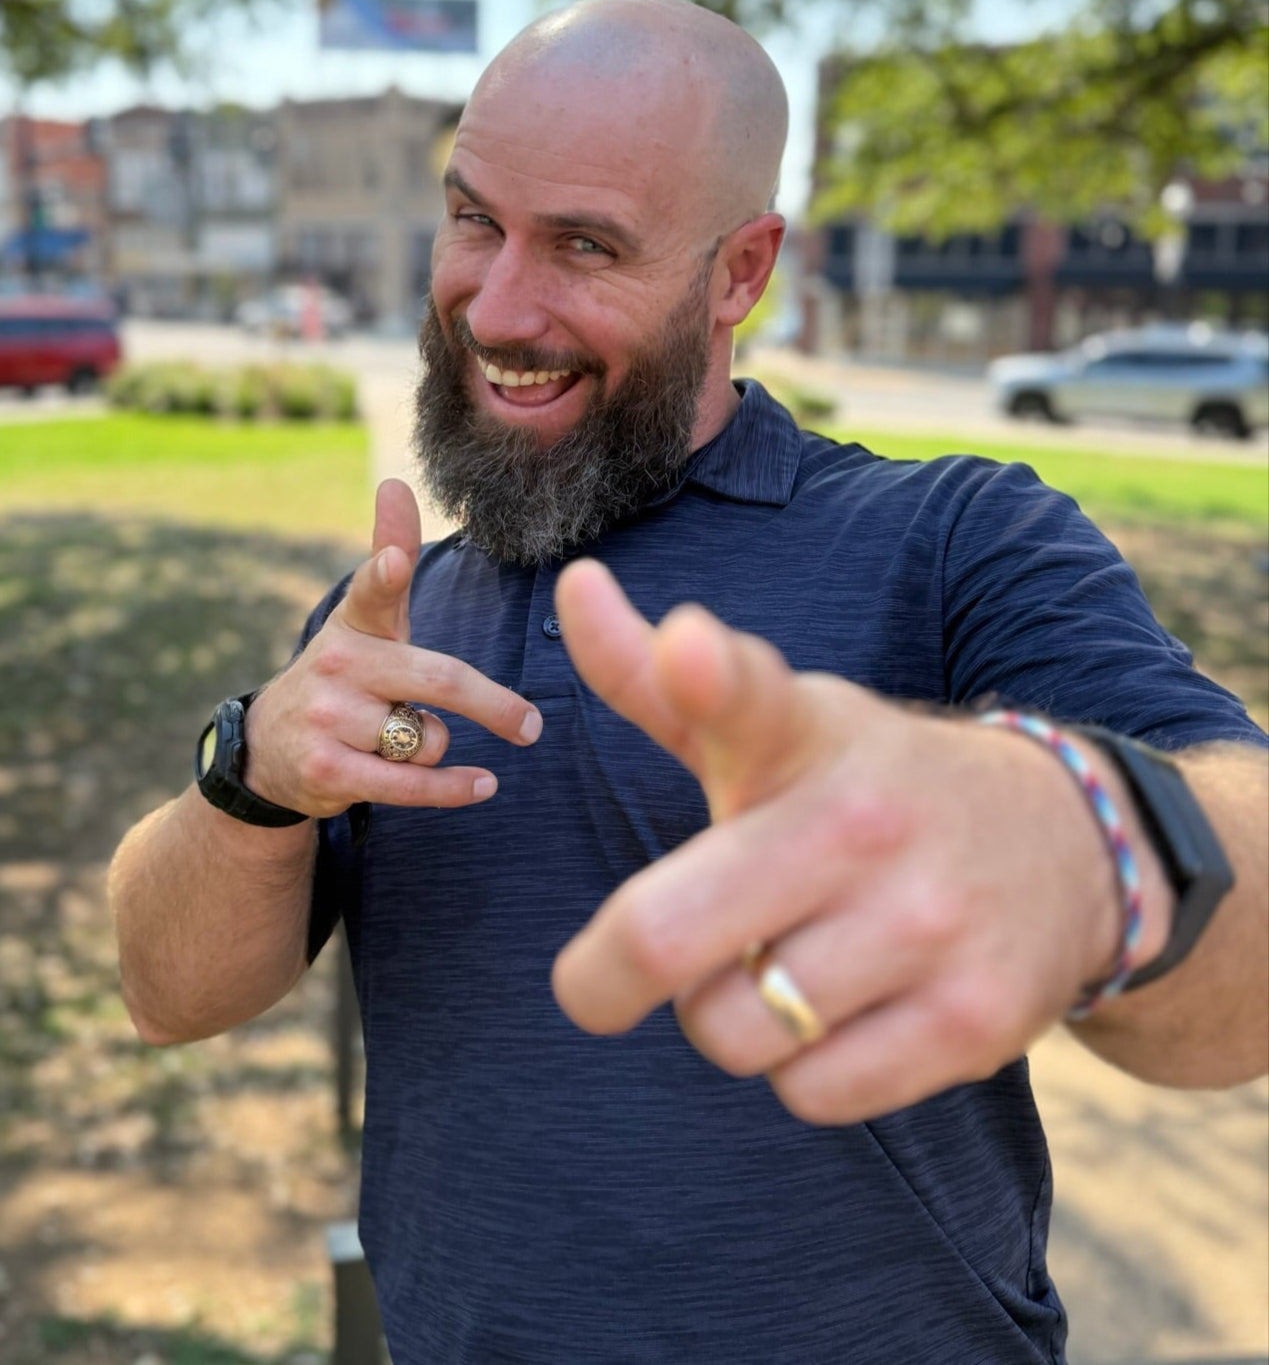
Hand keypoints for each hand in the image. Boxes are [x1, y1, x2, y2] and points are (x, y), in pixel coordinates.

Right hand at [243, 479, 540, 816]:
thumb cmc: (344, 675)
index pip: (372, 591)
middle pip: (438, 681)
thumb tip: (395, 482)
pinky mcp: (327, 770)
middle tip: (530, 725)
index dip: (386, 573)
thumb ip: (387, 556)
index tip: (396, 560)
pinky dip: (452, 789)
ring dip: (438, 748)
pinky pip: (409, 783)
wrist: (270, 750)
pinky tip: (482, 784)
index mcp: (356, 623)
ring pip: (427, 737)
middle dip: (492, 705)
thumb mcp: (363, 618)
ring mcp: (329, 718)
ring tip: (407, 742)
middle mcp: (338, 664)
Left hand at [552, 559, 1151, 1124]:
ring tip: (772, 972)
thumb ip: (657, 678)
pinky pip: (810, 1093)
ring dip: (724, 1019)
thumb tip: (574, 585)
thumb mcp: (775, 726)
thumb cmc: (865, 788)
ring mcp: (927, 922)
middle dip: (604, 978)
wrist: (1067, 848)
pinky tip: (841, 1017)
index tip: (689, 644)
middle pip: (667, 937)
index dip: (706, 672)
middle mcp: (863, 819)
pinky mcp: (974, 1020)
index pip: (749, 696)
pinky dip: (801, 1070)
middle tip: (604, 979)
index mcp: (806, 734)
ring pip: (729, 1031)